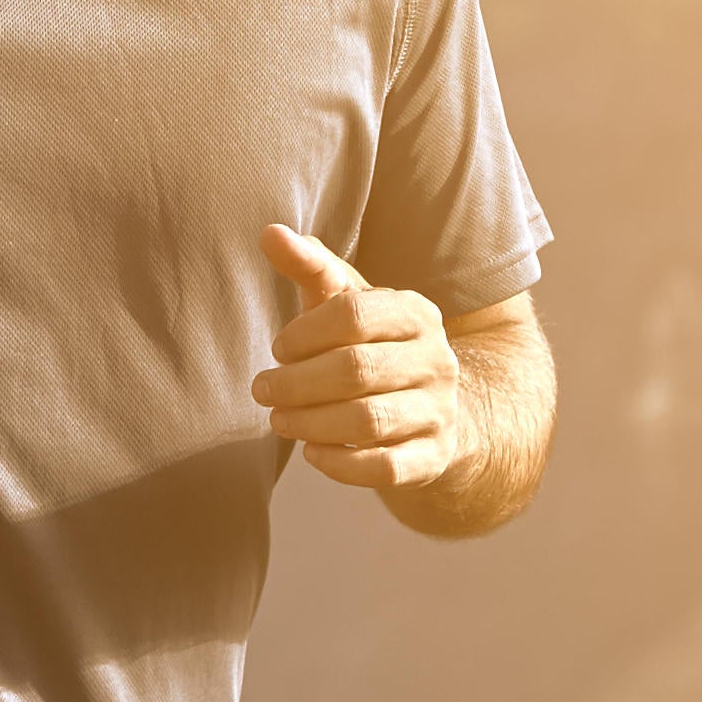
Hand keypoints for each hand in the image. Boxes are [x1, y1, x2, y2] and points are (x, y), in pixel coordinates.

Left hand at [254, 225, 473, 498]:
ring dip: (310, 423)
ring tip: (279, 420)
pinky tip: (311, 452)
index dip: (304, 333)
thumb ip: (310, 266)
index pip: (355, 315)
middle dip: (297, 383)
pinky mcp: (433, 459)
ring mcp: (439, 412)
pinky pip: (384, 468)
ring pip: (367, 422)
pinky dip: (339, 464)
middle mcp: (437, 360)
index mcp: (416, 313)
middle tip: (262, 389)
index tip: (278, 348)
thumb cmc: (375, 347)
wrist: (436, 408)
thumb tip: (269, 232)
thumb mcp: (348, 302)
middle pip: (357, 370)